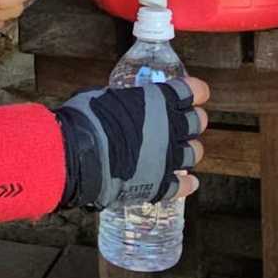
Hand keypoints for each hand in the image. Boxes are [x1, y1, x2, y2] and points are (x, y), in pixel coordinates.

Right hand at [55, 77, 210, 209]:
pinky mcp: (160, 184)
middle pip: (197, 122)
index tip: (197, 93)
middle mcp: (170, 128)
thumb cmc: (88, 119)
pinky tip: (189, 183)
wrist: (80, 155)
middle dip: (193, 122)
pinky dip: (187, 184)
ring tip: (180, 152)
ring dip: (189, 151)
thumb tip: (119, 104)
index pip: (191, 91)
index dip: (196, 91)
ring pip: (194, 154)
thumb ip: (124, 102)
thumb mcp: (106, 97)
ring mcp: (168, 158)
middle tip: (185, 124)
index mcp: (159, 101)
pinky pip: (182, 186)